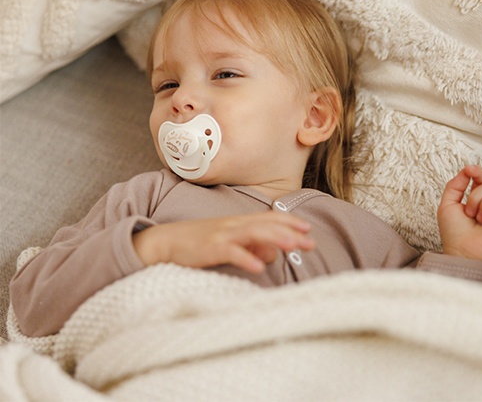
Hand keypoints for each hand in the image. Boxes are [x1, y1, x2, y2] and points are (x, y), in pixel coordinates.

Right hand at [133, 211, 313, 272]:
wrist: (167, 240)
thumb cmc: (200, 242)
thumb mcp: (229, 243)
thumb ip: (251, 246)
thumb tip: (272, 254)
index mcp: (239, 222)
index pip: (269, 219)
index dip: (289, 222)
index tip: (308, 229)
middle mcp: (234, 225)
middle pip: (266, 225)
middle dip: (290, 232)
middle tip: (310, 241)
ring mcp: (222, 235)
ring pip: (253, 233)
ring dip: (275, 238)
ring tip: (293, 246)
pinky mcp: (210, 247)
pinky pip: (231, 252)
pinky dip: (246, 258)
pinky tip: (259, 267)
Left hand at [438, 165, 481, 261]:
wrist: (462, 250)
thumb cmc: (453, 232)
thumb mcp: (448, 204)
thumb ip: (455, 185)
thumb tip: (466, 169)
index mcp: (477, 199)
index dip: (477, 171)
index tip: (470, 169)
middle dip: (474, 198)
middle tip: (470, 214)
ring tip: (479, 220)